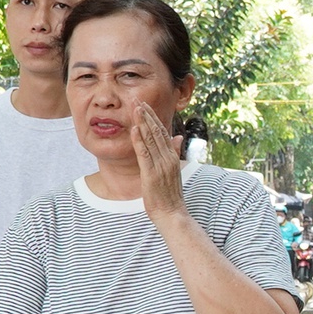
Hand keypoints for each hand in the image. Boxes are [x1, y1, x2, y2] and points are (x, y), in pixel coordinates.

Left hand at [133, 103, 185, 219]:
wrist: (172, 213)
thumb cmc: (170, 195)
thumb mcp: (173, 171)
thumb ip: (174, 152)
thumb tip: (178, 137)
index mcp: (172, 157)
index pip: (163, 132)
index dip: (153, 118)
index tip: (145, 105)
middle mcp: (168, 158)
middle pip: (157, 131)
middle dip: (146, 115)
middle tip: (137, 100)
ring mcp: (160, 165)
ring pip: (151, 139)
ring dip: (142, 122)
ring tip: (135, 108)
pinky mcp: (151, 174)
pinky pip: (145, 154)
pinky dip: (139, 140)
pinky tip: (134, 129)